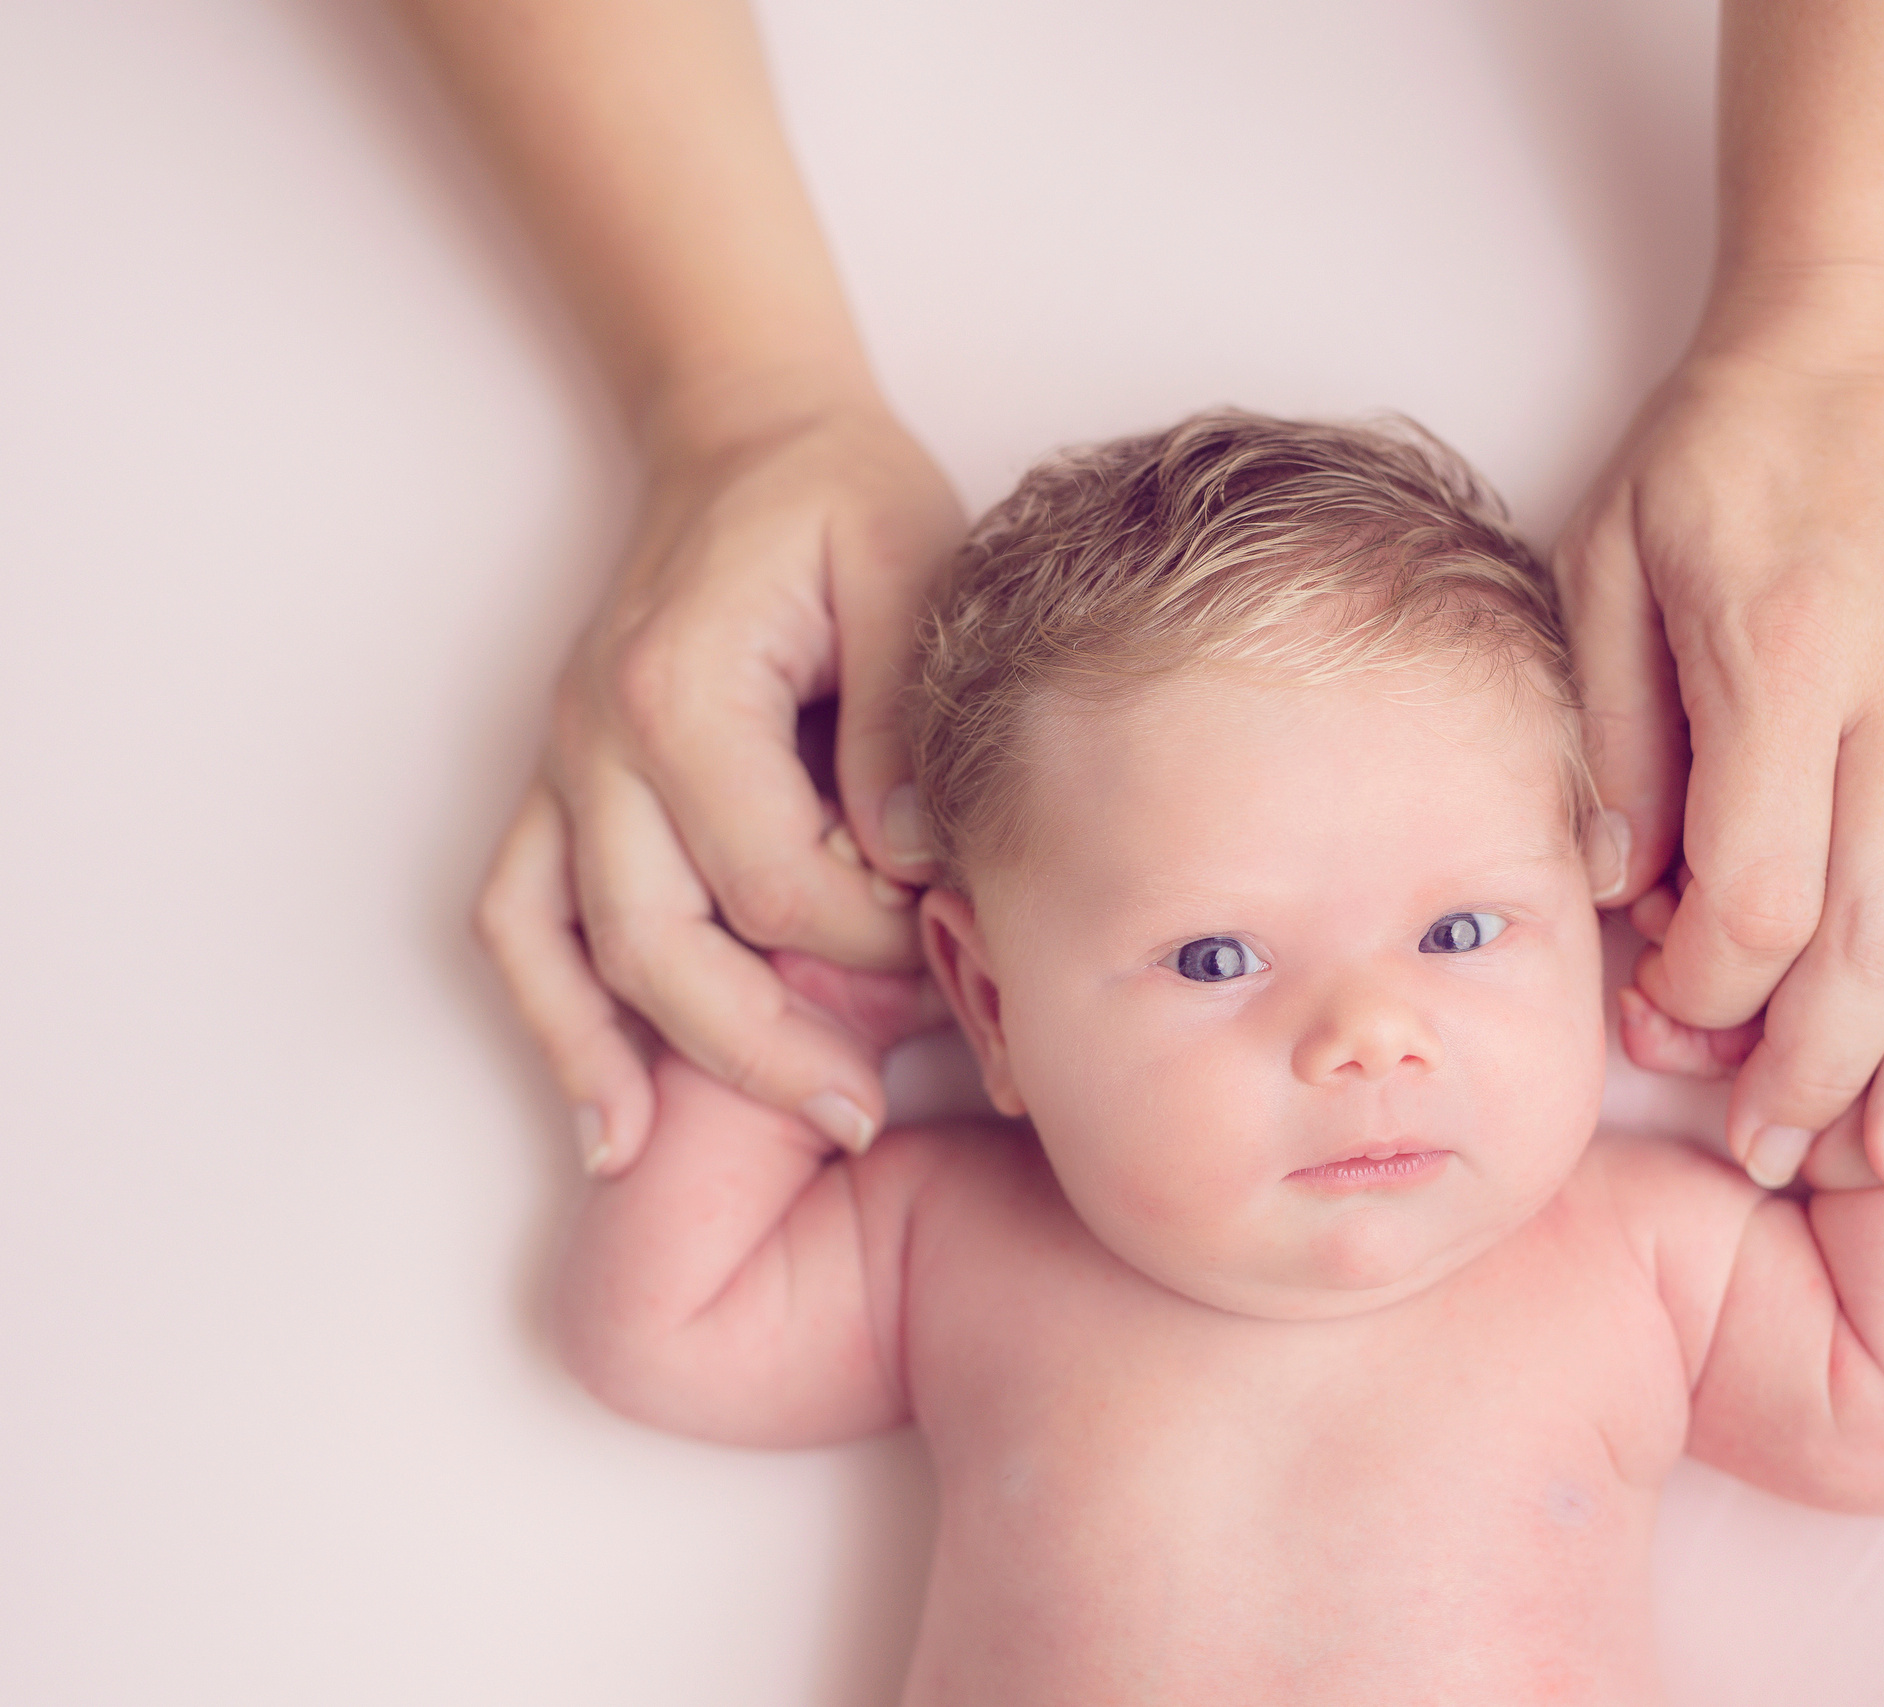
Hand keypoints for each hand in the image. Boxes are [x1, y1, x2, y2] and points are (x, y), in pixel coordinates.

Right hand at [476, 384, 965, 1176]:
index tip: (952, 944)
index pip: (777, 884)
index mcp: (683, 688)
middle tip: (860, 1116)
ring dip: (650, 1062)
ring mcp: (561, 767)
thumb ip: (909, 712)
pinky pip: (519, 921)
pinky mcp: (558, 787)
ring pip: (575, 952)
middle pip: (663, 946)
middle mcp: (596, 738)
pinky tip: (605, 1115)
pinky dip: (551, 1021)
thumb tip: (912, 860)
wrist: (744, 436)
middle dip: (768, 1048)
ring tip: (725, 1151)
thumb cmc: (839, 496)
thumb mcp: (909, 563)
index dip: (875, 940)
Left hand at [1559, 284, 1883, 1193]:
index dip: (1710, 992)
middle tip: (1782, 1154)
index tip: (1666, 1025)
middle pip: (1881, 938)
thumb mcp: (1613, 554)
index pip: (1760, 893)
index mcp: (1785, 649)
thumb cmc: (1734, 436)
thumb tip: (1620, 892)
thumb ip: (1612, 732)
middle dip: (1822, 1070)